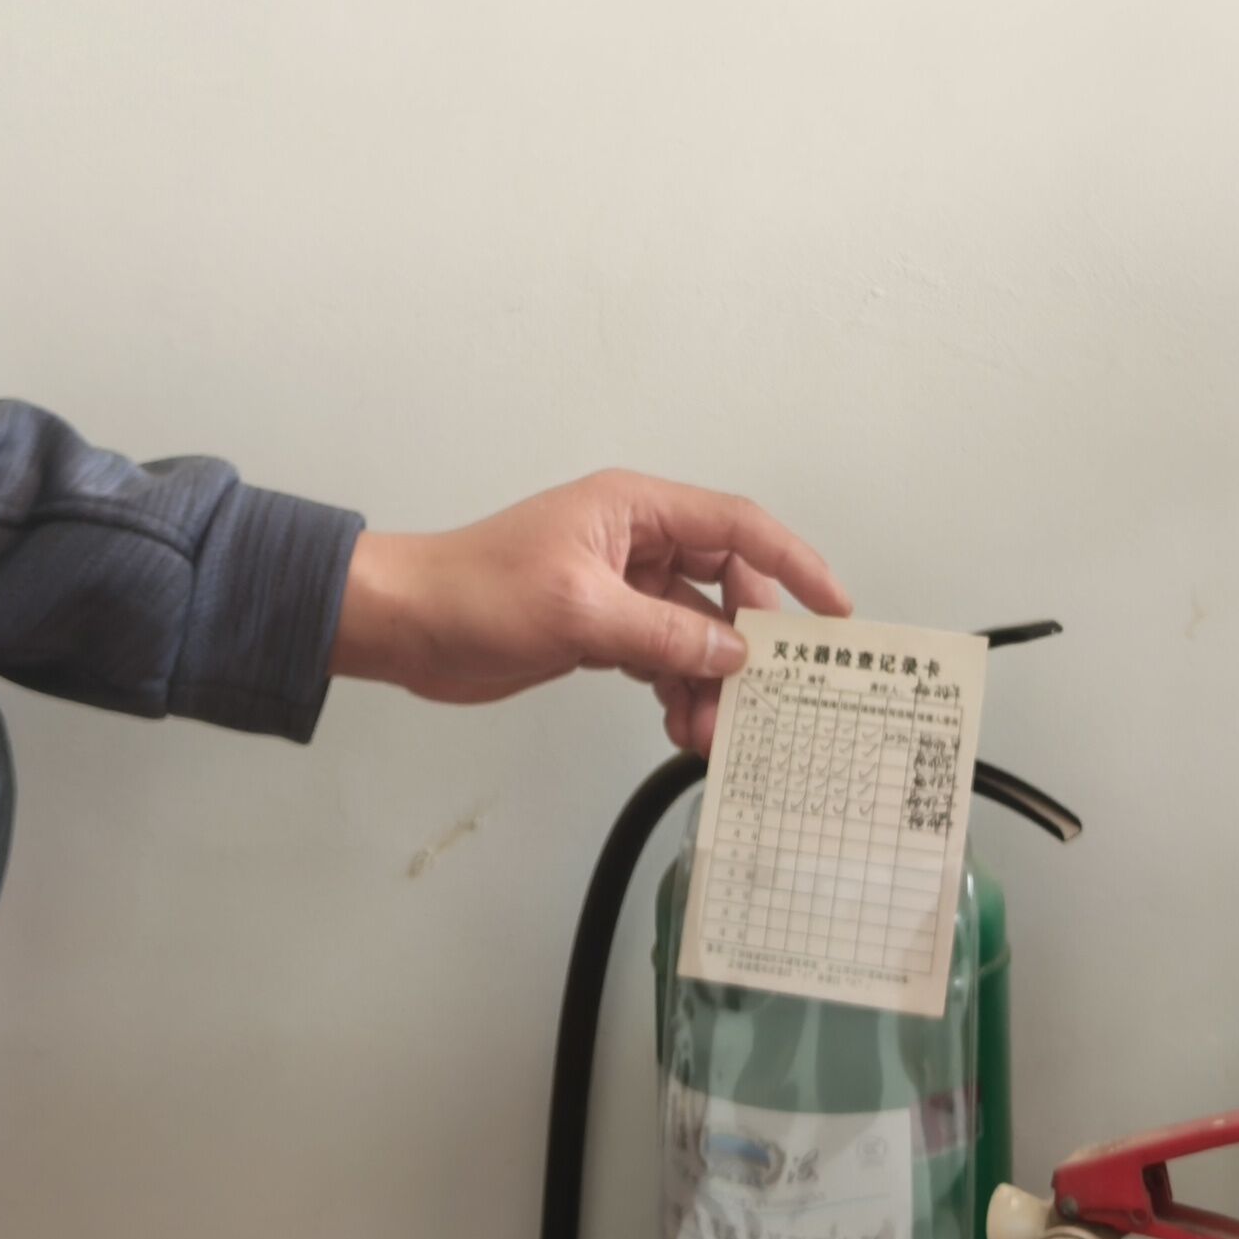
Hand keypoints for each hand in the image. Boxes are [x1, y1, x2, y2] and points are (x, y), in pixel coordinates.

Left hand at [330, 469, 851, 751]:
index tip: (834, 611)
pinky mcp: (601, 627)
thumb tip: (732, 651)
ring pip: (694, 629)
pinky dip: (677, 687)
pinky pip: (663, 654)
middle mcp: (634, 540)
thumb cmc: (473, 591)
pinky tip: (680, 723)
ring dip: (708, 679)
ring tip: (709, 730)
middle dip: (744, 644)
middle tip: (759, 697)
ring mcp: (619, 586)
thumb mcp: (580, 612)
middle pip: (725, 585)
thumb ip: (664, 632)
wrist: (405, 626)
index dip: (794, 564)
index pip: (738, 525)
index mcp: (634, 508)